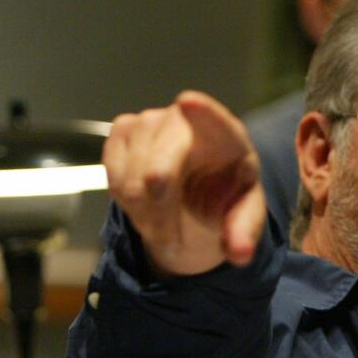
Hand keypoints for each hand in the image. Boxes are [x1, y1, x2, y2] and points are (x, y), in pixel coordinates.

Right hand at [103, 90, 264, 276]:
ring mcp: (149, 120)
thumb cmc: (225, 196)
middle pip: (159, 172)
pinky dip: (127, 203)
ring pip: (131, 182)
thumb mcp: (243, 216)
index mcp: (227, 135)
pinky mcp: (121, 129)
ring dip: (145, 216)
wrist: (198, 190)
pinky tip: (146, 206)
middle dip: (162, 215)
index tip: (188, 103)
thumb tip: (240, 255)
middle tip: (171, 242)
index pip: (213, 118)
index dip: (202, 111)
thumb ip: (244, 232)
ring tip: (165, 225)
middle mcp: (185, 119)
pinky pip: (113, 177)